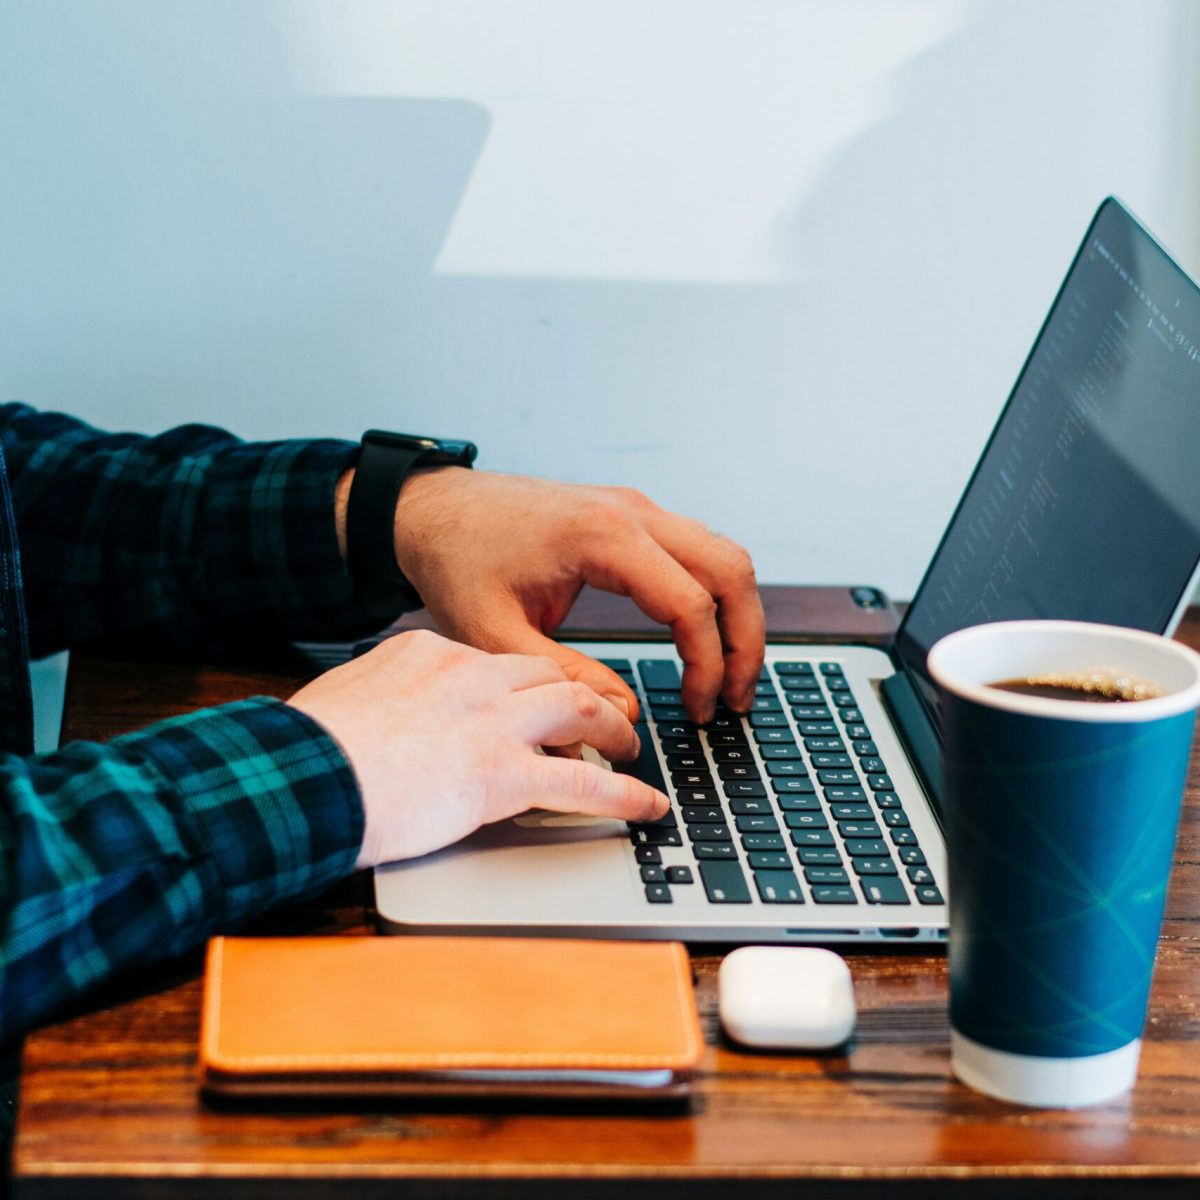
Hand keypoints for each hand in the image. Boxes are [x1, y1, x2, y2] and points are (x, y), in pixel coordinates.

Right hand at [287, 629, 667, 866]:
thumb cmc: (308, 748)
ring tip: (631, 748)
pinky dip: (624, 796)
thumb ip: (384, 695)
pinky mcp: (502, 774)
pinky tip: (646, 807)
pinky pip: (583, 783)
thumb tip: (392, 713)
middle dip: (584, 693)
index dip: (529, 684)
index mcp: (430, 652)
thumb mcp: (349, 696)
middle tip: (603, 716)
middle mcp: (470, 675)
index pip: (499, 660)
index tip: (539, 699)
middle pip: (549, 674)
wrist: (298, 777)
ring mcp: (491, 721)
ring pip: (581, 711)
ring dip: (615, 730)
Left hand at [386, 469, 764, 724]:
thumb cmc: (457, 560)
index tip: (698, 710)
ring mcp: (635, 508)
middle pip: (731, 569)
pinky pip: (698, 550)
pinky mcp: (630, 516)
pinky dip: (715, 593)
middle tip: (738, 699)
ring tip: (730, 676)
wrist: (434, 510)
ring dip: (739, 614)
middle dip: (746, 640)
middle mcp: (631, 512)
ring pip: (725, 554)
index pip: (691, 603)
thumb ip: (565, 679)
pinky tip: (703, 638)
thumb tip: (626, 716)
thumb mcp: (496, 634)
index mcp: (602, 536)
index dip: (707, 666)